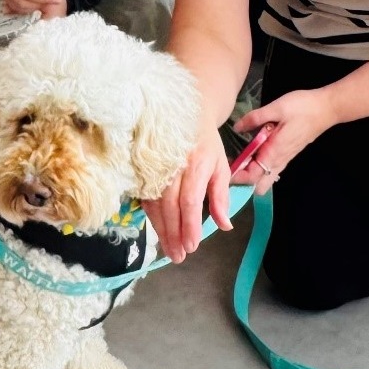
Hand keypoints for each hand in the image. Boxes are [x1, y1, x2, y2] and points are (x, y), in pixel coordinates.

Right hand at [142, 118, 234, 263]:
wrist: (186, 112)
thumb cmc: (206, 143)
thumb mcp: (221, 166)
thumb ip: (220, 196)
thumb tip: (224, 225)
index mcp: (196, 163)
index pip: (189, 199)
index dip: (189, 224)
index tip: (191, 246)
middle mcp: (173, 164)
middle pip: (169, 205)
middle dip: (173, 233)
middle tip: (178, 256)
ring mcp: (156, 164)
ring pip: (154, 202)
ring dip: (161, 229)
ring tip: (169, 250)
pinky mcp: (145, 166)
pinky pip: (145, 196)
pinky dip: (151, 216)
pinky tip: (158, 230)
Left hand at [233, 87, 336, 193]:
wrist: (325, 108)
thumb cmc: (302, 107)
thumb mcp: (276, 108)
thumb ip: (255, 119)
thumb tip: (237, 127)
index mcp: (274, 152)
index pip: (253, 176)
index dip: (237, 177)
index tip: (222, 170)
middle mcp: (279, 159)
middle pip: (258, 182)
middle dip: (242, 179)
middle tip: (227, 166)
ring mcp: (285, 158)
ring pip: (265, 176)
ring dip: (250, 173)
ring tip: (236, 160)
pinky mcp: (287, 153)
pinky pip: (271, 168)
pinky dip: (259, 167)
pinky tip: (251, 155)